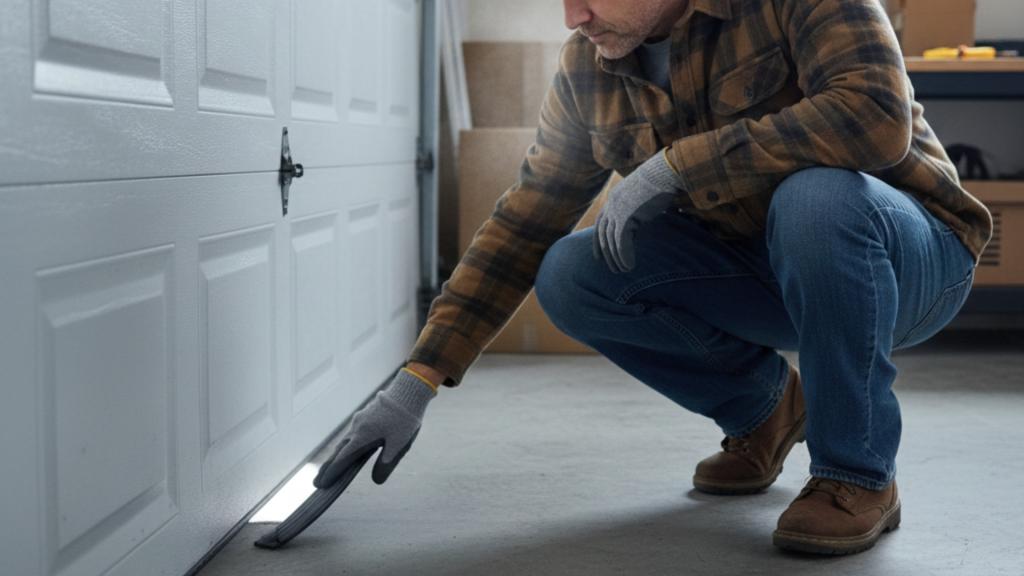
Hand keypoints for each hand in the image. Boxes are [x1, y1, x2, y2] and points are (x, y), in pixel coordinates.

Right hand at [313, 368, 435, 488]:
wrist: (408, 392)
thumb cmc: (405, 420)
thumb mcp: (399, 445)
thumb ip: (386, 464)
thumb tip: (376, 481)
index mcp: (362, 437)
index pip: (342, 459)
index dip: (332, 473)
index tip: (322, 485)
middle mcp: (356, 429)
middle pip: (338, 451)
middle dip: (328, 468)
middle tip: (317, 483)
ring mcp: (359, 420)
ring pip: (343, 441)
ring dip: (335, 456)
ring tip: (329, 469)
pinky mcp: (365, 416)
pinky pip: (350, 434)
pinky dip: (345, 446)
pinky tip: (347, 449)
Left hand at [593, 149, 685, 272]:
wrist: (666, 172)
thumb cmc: (661, 183)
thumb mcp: (642, 197)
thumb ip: (634, 211)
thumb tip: (635, 226)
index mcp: (614, 198)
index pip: (600, 224)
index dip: (598, 242)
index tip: (598, 257)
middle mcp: (611, 204)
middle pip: (603, 235)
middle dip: (607, 254)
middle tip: (613, 269)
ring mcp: (617, 210)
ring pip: (611, 241)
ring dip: (616, 259)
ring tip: (623, 271)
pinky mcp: (626, 216)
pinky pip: (621, 242)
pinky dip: (624, 256)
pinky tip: (629, 266)